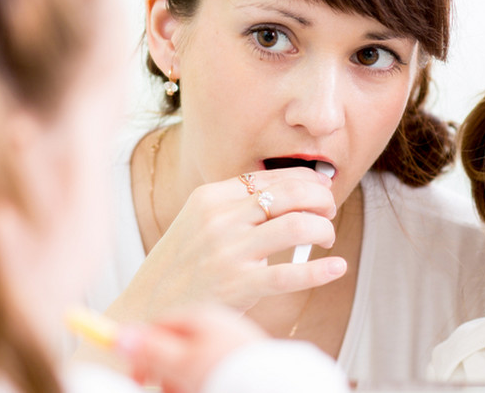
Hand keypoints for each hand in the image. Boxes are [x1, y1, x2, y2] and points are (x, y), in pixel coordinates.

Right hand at [110, 167, 346, 322]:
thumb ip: (236, 207)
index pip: (272, 177)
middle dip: (321, 200)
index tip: (322, 190)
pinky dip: (321, 270)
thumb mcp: (199, 221)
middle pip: (290, 195)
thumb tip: (288, 195)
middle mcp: (221, 218)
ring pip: (296, 226)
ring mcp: (229, 251)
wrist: (147, 307)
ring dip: (323, 230)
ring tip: (326, 238)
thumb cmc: (181, 266)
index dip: (307, 181)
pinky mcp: (239, 285)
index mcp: (212, 197)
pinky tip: (337, 268)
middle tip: (329, 212)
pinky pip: (291, 274)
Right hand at [116, 304, 267, 392]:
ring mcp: (230, 341)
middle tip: (166, 390)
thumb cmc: (230, 372)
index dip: (142, 352)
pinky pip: (211, 369)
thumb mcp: (182, 362)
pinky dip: (203, 382)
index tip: (134, 376)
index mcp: (201, 316)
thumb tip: (118, 336)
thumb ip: (150, 349)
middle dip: (165, 373)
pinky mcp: (240, 359)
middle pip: (175, 346)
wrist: (271, 385)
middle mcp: (216, 324)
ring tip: (191, 390)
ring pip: (192, 362)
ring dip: (183, 382)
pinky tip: (209, 388)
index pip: (159, 326)